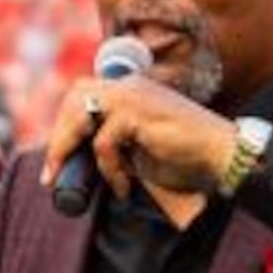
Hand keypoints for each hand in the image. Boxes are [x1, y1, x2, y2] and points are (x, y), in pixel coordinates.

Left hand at [41, 72, 237, 204]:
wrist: (220, 156)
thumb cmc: (185, 156)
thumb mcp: (139, 148)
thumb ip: (114, 144)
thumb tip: (81, 160)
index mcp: (129, 88)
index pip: (82, 95)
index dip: (65, 125)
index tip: (56, 161)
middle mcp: (128, 85)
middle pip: (73, 99)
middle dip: (59, 137)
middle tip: (52, 174)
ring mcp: (132, 96)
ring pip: (81, 117)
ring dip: (70, 151)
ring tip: (71, 180)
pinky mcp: (137, 114)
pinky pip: (103, 143)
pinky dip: (109, 170)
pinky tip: (123, 187)